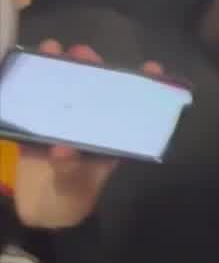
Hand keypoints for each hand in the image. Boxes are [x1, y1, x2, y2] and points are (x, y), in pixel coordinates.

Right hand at [12, 42, 164, 229]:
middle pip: (94, 90)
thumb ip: (70, 169)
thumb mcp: (75, 185)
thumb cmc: (70, 198)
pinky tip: (24, 73)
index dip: (143, 85)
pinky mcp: (37, 129)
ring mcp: (64, 123)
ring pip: (65, 92)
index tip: (152, 68)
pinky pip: (35, 106)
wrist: (41, 213)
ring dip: (59, 71)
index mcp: (111, 133)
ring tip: (51, 49)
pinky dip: (30, 89)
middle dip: (91, 68)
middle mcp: (90, 123)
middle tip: (81, 52)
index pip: (131, 105)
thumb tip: (62, 149)